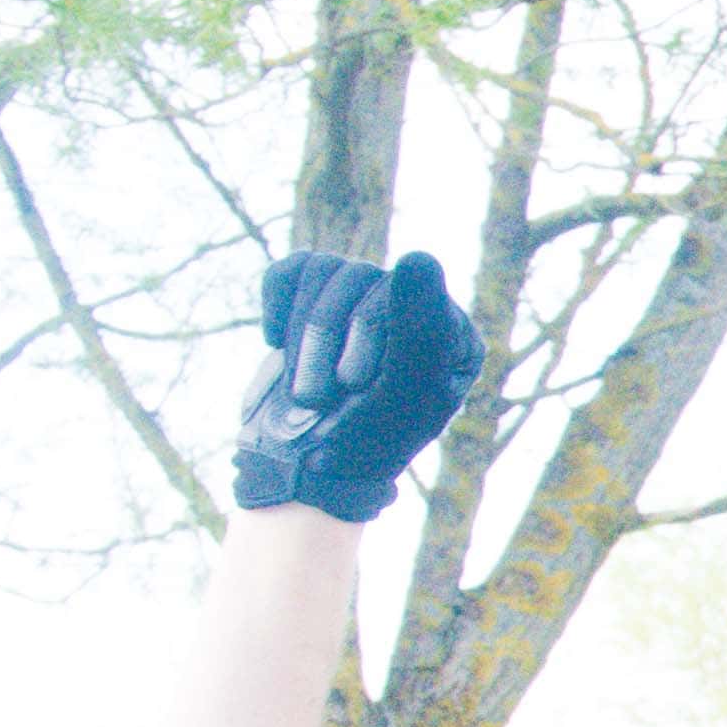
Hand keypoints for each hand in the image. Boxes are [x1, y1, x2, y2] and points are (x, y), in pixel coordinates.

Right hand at [224, 249, 481, 523]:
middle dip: (325, 338)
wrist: (303, 470)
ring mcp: (361, 304)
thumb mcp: (403, 395)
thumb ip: (419, 329)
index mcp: (450, 333)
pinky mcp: (313, 306)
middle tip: (315, 396)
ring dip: (301, 333)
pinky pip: (291, 270)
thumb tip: (417, 256)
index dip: (368, 333)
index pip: (407, 287)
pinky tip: (276, 343)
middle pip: (358, 276)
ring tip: (303, 385)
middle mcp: (412, 310)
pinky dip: (276, 305)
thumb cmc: (364, 440)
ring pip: (322, 270)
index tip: (355, 384)